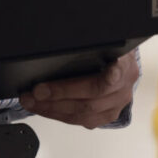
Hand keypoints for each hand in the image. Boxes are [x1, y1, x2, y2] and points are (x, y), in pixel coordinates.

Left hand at [19, 52, 138, 127]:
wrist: (119, 63)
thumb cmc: (105, 52)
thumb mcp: (102, 41)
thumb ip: (89, 43)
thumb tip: (61, 37)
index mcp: (124, 65)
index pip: (117, 71)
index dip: (111, 74)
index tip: (106, 72)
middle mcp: (124, 87)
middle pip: (93, 95)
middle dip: (60, 94)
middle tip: (36, 92)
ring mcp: (117, 105)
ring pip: (86, 113)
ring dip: (54, 108)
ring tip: (32, 102)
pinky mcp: (107, 116)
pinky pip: (82, 120)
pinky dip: (58, 114)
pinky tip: (43, 108)